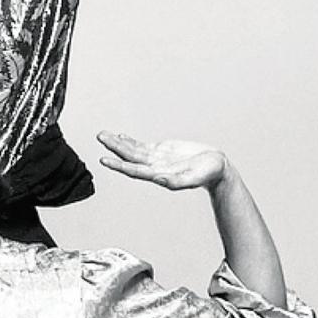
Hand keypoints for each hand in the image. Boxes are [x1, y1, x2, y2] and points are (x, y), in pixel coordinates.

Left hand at [97, 132, 226, 191]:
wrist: (216, 167)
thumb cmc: (207, 174)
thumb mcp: (194, 178)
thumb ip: (176, 182)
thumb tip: (159, 180)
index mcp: (159, 175)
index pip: (134, 170)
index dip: (118, 165)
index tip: (104, 160)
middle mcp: (154, 167)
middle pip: (129, 157)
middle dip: (114, 148)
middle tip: (101, 137)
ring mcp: (156, 158)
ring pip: (133, 150)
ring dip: (118, 143)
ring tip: (103, 135)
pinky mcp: (161, 150)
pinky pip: (142, 146)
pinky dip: (130, 141)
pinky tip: (120, 136)